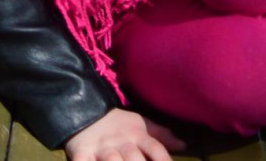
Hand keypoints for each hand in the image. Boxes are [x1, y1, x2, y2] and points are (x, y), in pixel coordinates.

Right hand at [63, 108, 185, 160]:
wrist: (86, 109)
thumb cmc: (118, 123)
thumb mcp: (141, 125)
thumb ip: (162, 136)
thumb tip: (184, 145)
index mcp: (137, 136)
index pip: (155, 148)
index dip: (164, 160)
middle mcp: (121, 143)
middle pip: (134, 158)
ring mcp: (101, 148)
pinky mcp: (82, 152)